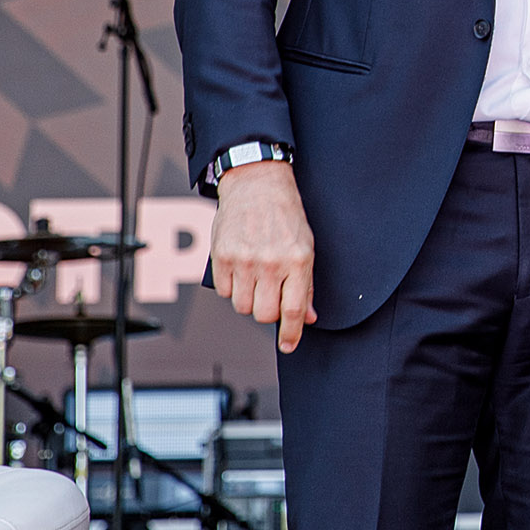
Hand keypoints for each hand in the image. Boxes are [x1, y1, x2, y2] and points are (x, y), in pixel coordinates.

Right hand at [210, 159, 317, 349]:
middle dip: (268, 311)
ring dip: (250, 299)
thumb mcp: (306, 247)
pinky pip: (225, 292)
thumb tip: (307, 317)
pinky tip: (241, 268)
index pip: (293, 311)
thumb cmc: (285, 215)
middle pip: (264, 315)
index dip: (291, 334)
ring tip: (256, 278)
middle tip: (272, 295)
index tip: (288, 345)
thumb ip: (306, 285)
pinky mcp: (222, 257)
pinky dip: (233, 287)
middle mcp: (271, 263)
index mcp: (297, 261)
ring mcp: (244, 260)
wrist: (257, 184)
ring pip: (243, 307)